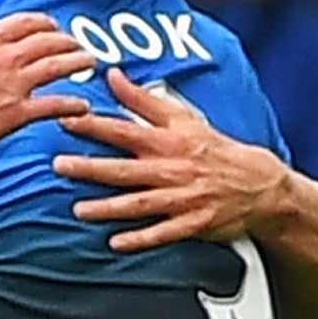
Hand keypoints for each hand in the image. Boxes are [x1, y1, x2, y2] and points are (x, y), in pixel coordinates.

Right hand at [0, 0, 93, 150]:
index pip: (27, 23)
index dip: (45, 23)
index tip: (53, 28)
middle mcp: (6, 58)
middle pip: (50, 42)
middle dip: (68, 42)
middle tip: (76, 46)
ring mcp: (14, 86)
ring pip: (58, 67)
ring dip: (78, 63)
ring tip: (88, 64)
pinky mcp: (16, 114)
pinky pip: (53, 105)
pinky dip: (71, 104)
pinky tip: (82, 106)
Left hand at [52, 69, 291, 250]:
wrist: (258, 183)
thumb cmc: (213, 148)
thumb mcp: (183, 118)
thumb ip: (142, 99)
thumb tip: (111, 75)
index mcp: (167, 141)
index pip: (124, 129)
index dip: (93, 125)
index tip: (65, 119)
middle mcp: (172, 169)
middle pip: (126, 169)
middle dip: (91, 168)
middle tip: (59, 166)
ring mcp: (182, 198)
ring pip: (140, 203)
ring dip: (109, 208)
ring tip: (79, 210)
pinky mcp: (193, 223)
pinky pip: (163, 232)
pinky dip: (141, 238)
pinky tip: (116, 243)